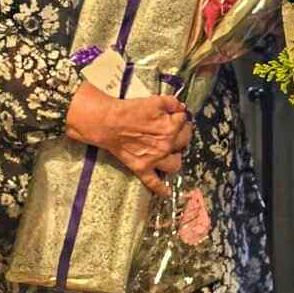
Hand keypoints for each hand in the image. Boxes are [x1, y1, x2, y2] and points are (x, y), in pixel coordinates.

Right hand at [66, 84, 190, 194]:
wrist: (108, 123)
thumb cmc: (129, 112)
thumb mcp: (155, 101)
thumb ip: (172, 103)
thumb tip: (181, 108)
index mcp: (170, 128)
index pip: (184, 121)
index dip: (180, 117)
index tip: (177, 116)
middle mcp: (165, 146)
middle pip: (184, 142)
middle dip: (182, 135)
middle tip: (176, 131)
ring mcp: (155, 160)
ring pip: (175, 165)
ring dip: (175, 158)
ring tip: (172, 153)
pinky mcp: (142, 168)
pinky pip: (154, 182)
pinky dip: (161, 189)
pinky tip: (167, 191)